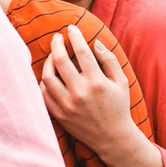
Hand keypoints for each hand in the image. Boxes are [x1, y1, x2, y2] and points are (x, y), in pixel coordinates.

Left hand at [40, 25, 133, 158]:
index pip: (82, 51)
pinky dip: (44, 81)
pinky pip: (44, 93)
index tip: (71, 28)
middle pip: (60, 60)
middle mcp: (80, 92)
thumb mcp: (121, 82)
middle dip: (56, 43)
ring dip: (47, 61)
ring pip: (48, 76)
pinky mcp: (60, 115)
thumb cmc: (118, 106)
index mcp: (97, 82)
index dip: (75, 36)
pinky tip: (49, 74)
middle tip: (56, 37)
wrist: (112, 138)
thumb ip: (109, 60)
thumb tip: (95, 42)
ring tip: (52, 55)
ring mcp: (68, 105)